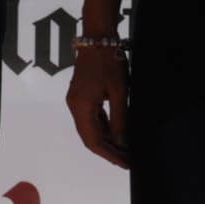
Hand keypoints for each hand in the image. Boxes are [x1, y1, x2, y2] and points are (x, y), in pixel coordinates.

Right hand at [66, 39, 128, 165]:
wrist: (97, 39)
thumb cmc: (109, 62)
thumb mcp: (119, 92)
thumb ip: (120, 118)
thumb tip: (122, 142)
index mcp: (81, 107)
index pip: (93, 140)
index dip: (110, 155)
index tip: (126, 164)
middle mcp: (75, 107)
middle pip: (90, 138)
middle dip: (109, 151)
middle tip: (128, 161)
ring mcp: (77, 102)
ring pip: (91, 129)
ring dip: (107, 142)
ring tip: (126, 151)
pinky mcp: (83, 97)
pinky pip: (93, 119)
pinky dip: (105, 129)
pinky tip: (117, 134)